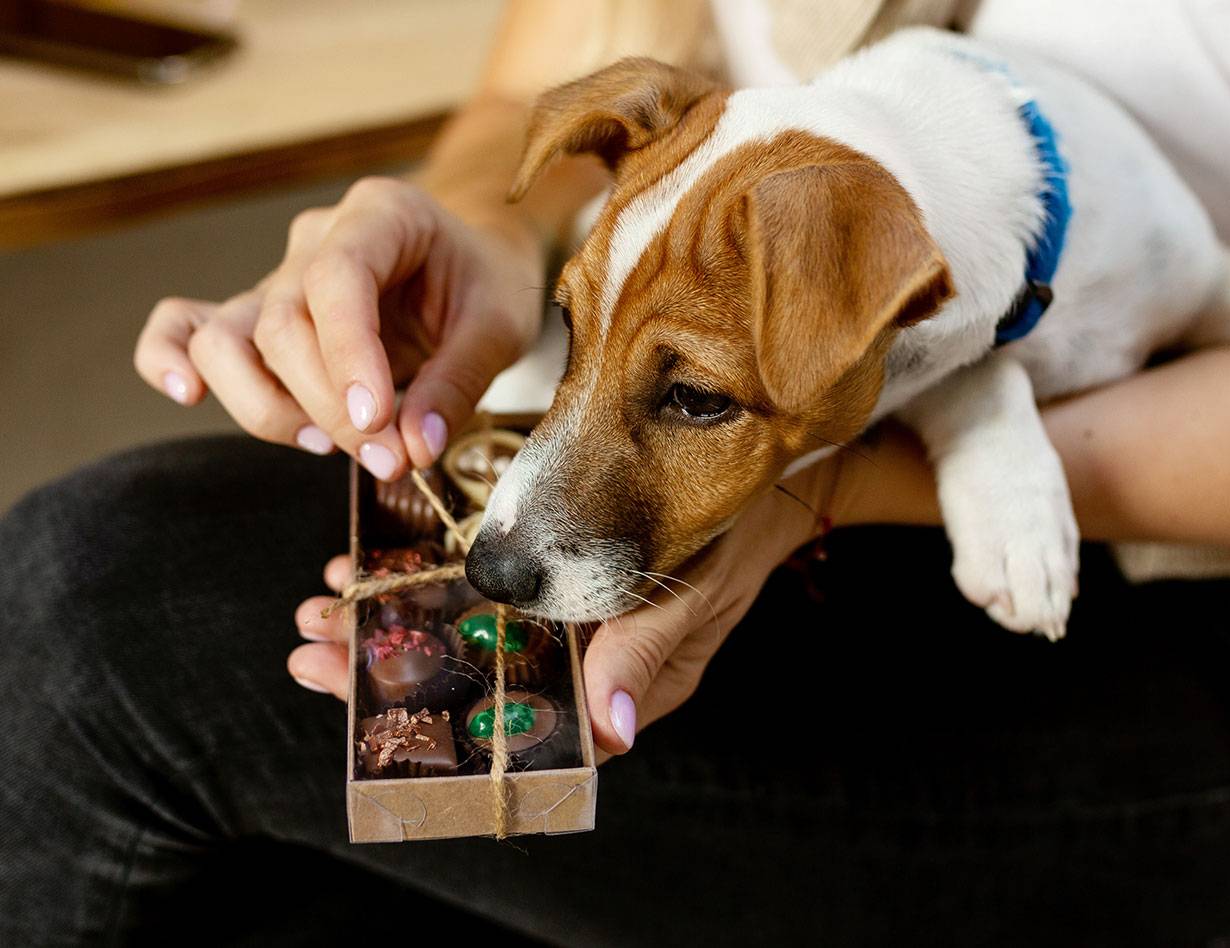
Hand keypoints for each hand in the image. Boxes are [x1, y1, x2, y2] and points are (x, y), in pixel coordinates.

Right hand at [134, 177, 543, 477]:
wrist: (472, 265)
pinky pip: (183, 325)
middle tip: (387, 459)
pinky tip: (189, 394)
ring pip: (224, 337)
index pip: (337, 277)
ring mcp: (277, 276)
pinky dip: (169, 357)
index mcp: (381, 215)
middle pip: (282, 324)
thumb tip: (412, 448)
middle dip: (328, 408)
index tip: (375, 422)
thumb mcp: (499, 328)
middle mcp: (316, 239)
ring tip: (328, 442)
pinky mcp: (256, 315)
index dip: (348, 356)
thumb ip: (456, 385)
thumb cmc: (486, 285)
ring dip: (266, 405)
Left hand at [287, 464, 835, 757]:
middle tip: (312, 652)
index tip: (362, 703)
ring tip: (323, 607)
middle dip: (389, 671)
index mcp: (607, 687)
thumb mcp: (692, 596)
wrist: (757, 480)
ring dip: (395, 622)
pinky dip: (429, 574)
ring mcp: (559, 615)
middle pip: (469, 681)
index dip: (435, 725)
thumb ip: (643, 656)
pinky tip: (379, 558)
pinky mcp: (551, 569)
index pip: (513, 728)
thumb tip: (609, 729)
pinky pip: (482, 582)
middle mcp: (573, 660)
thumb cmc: (733, 542)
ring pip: (464, 633)